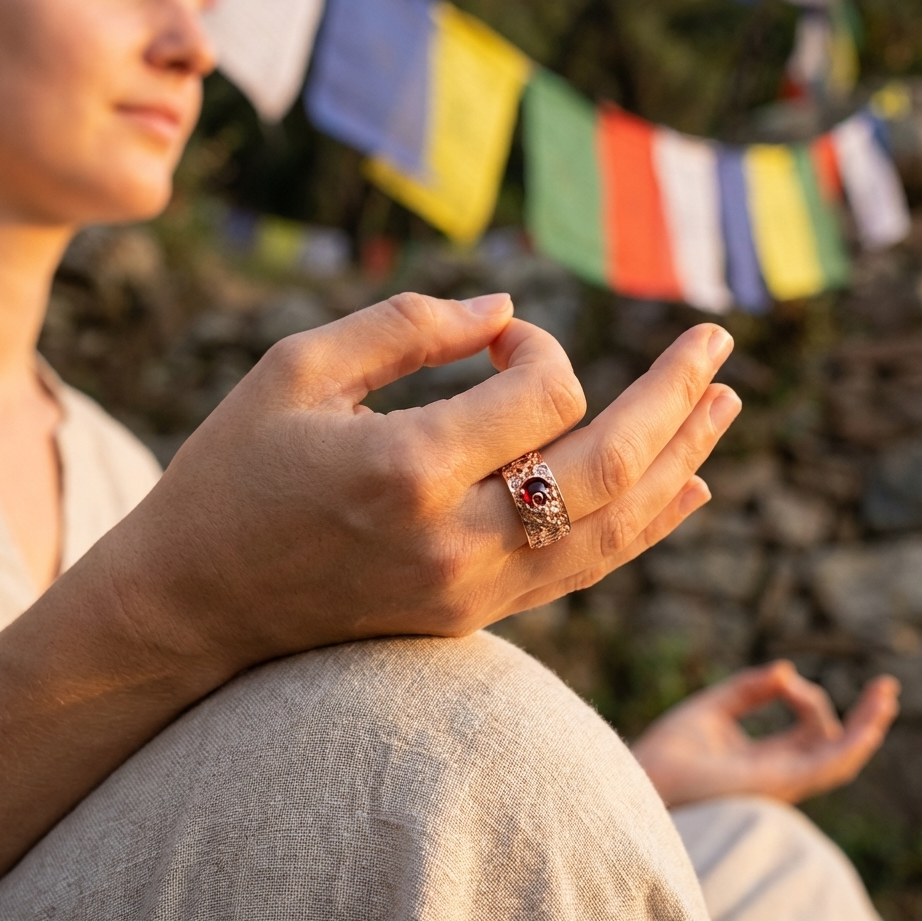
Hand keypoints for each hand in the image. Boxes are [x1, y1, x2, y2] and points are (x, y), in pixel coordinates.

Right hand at [101, 291, 740, 675]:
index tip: (498, 339)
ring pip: (612, 528)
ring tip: (726, 405)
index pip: (540, 394)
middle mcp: (454, 541)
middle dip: (673, 398)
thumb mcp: (297, 371)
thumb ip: (407, 326)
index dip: (537, 347)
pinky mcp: (472, 614)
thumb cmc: (234, 471)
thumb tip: (509, 308)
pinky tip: (686, 488)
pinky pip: (582, 569)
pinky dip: (642, 525)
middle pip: (608, 467)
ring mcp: (471, 590)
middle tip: (719, 342)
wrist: (195, 603)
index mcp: (407, 470)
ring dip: (679, 460)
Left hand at [631, 661, 899, 807]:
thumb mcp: (711, 708)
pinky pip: (828, 767)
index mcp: (766, 760)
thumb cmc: (669, 750)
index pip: (810, 731)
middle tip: (886, 686)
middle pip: (834, 745)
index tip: (782, 677)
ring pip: (842, 757)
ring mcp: (783, 782)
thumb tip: (785, 670)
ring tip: (885, 694)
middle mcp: (781, 775)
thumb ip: (747, 689)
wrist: (647, 775)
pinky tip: (868, 721)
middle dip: (863, 717)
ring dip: (867, 726)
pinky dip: (851, 743)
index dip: (807, 696)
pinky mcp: (779, 782)